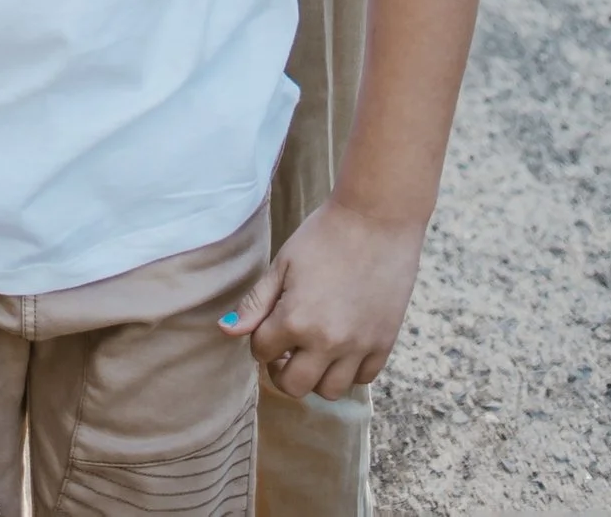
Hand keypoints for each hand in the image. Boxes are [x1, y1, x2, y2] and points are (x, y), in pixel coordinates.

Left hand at [223, 196, 425, 399]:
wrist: (376, 218)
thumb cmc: (324, 235)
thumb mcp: (283, 264)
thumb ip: (256, 303)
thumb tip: (226, 330)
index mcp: (295, 320)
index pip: (261, 352)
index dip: (260, 339)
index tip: (268, 324)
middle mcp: (326, 342)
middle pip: (293, 386)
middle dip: (282, 370)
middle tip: (286, 348)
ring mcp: (358, 347)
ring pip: (329, 392)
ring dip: (316, 376)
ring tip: (314, 350)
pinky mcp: (383, 343)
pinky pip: (363, 379)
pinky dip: (349, 370)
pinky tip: (343, 346)